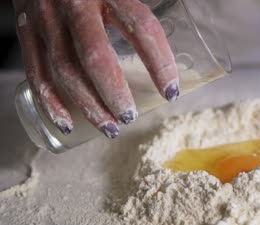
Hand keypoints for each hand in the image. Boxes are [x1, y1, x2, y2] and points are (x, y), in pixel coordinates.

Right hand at [13, 0, 178, 137]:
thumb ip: (143, 6)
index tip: (170, 91)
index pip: (142, 27)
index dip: (159, 63)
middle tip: (131, 117)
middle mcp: (74, 4)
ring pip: (65, 70)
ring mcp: (46, 18)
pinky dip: (50, 101)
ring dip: (88, 106)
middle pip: (96, 57)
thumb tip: (184, 33)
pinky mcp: (27, 30)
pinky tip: (68, 122)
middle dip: (115, 93)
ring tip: (110, 128)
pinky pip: (35, 71)